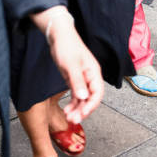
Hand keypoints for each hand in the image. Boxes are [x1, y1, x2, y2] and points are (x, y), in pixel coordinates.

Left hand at [33, 9, 102, 123]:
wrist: (59, 36)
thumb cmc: (67, 47)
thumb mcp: (71, 65)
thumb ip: (77, 82)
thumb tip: (84, 98)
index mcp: (94, 72)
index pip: (98, 93)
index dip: (92, 106)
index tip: (82, 115)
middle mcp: (90, 77)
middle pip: (91, 98)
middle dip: (83, 110)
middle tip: (73, 120)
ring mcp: (82, 79)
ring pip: (84, 98)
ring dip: (77, 109)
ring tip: (68, 117)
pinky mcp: (74, 79)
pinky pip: (77, 95)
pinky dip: (73, 103)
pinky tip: (67, 110)